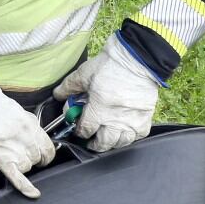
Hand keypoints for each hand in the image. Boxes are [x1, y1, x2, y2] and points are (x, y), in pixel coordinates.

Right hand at [0, 75, 56, 198]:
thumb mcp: (20, 112)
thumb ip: (33, 127)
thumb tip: (40, 139)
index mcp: (30, 126)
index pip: (49, 148)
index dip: (46, 153)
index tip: (43, 154)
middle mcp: (24, 138)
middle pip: (37, 158)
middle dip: (32, 156)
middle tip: (23, 151)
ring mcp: (12, 149)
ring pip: (27, 167)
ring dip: (22, 163)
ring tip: (12, 154)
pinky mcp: (0, 158)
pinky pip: (16, 176)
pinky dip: (25, 186)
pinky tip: (32, 193)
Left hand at [56, 36, 160, 152]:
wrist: (136, 59)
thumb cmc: (110, 65)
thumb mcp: (83, 74)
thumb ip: (69, 87)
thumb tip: (58, 96)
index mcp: (99, 109)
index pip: (86, 130)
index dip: (79, 132)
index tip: (78, 129)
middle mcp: (116, 119)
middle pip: (104, 143)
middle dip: (94, 144)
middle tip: (90, 142)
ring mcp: (133, 120)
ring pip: (121, 142)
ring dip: (112, 143)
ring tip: (106, 138)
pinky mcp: (146, 117)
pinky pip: (138, 136)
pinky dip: (130, 137)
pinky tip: (123, 132)